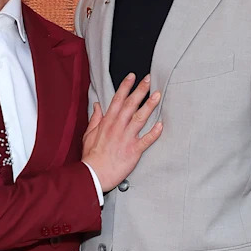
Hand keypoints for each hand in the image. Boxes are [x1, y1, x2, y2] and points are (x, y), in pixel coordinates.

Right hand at [82, 74, 161, 192]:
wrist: (94, 174)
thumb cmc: (91, 156)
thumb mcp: (89, 134)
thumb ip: (95, 118)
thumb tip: (97, 106)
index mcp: (107, 122)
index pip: (117, 100)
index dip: (125, 87)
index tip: (132, 76)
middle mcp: (118, 127)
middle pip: (131, 105)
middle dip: (140, 90)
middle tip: (149, 80)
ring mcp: (126, 138)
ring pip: (140, 118)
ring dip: (149, 106)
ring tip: (157, 95)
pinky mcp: (134, 150)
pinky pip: (146, 140)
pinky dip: (154, 132)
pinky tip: (161, 125)